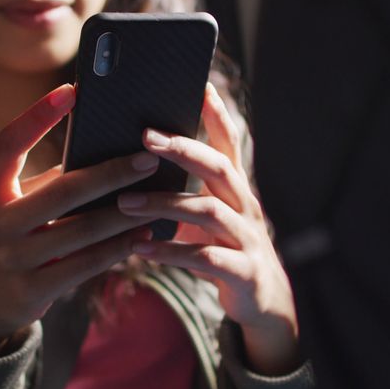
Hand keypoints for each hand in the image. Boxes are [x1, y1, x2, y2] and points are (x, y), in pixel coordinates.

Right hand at [0, 84, 157, 360]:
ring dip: (126, 213)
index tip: (73, 91)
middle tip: (149, 158)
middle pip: (63, 191)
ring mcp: (13, 259)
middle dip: (112, 173)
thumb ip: (49, 182)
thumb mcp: (12, 204)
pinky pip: (86, 265)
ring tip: (159, 196)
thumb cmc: (9, 236)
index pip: (9, 143)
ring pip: (82, 230)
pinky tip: (144, 234)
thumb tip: (109, 150)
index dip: (38, 115)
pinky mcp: (32, 290)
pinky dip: (119, 248)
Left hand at [118, 84, 300, 374]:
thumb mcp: (207, 216)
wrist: (265, 304)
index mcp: (235, 189)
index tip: (199, 85)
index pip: (228, 142)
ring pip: (208, 212)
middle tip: (146, 136)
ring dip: (164, 204)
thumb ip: (182, 191)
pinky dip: (170, 253)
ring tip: (124, 202)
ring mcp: (248, 239)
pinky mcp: (244, 272)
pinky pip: (205, 259)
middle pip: (219, 168)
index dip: (216, 114)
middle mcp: (245, 207)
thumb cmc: (223, 250)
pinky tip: (140, 249)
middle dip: (185, 149)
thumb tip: (133, 163)